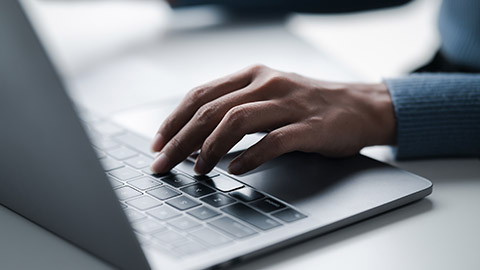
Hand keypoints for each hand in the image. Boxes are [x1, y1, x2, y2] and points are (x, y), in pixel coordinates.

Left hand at [150, 65, 395, 174]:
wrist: (359, 106)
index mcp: (252, 75)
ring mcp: (289, 103)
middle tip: (163, 163)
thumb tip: (194, 136)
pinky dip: (249, 157)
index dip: (174, 119)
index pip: (200, 95)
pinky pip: (273, 141)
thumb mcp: (268, 94)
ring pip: (236, 121)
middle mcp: (267, 84)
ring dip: (209, 148)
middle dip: (181, 139)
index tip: (158, 143)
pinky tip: (235, 169)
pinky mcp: (309, 125)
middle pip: (211, 110)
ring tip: (197, 170)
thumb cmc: (308, 104)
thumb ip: (235, 106)